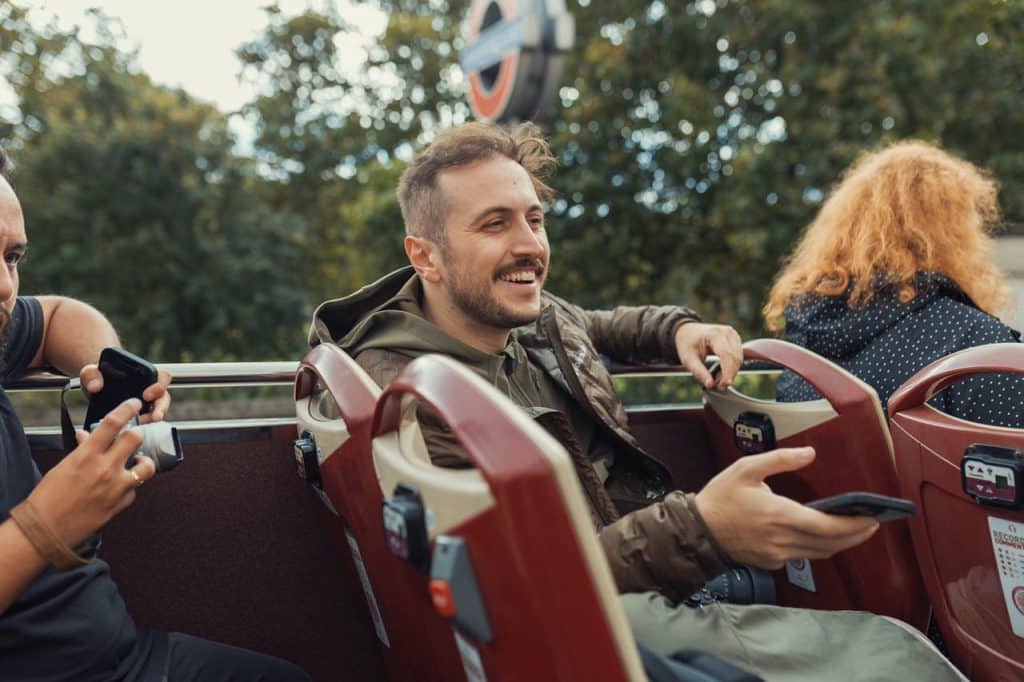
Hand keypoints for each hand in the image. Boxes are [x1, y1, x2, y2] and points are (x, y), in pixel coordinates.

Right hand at [25, 399, 155, 549]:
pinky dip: (130, 487)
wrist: (45, 530)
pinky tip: (119, 487)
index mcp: (86, 456)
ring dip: (143, 462)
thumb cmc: (48, 498)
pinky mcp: (121, 504)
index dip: (127, 409)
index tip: (134, 404)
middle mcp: (105, 469)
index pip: (113, 423)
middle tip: (134, 435)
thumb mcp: (62, 467)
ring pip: (147, 466)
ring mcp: (116, 487)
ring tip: (136, 463)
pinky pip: (135, 490)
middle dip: (137, 434)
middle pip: (135, 439)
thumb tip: (87, 435)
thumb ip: (82, 449)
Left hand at [80, 364, 172, 422]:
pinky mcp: (139, 414)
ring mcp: (146, 402)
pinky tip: (133, 429)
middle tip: (154, 416)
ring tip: (145, 425)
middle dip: (161, 407)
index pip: (163, 377)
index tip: (146, 395)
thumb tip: (95, 386)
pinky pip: (147, 420)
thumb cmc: (96, 376)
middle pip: (164, 397)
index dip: (159, 386)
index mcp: (144, 373)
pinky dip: (142, 425)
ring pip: (159, 410)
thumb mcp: (91, 371)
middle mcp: (149, 388)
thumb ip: (91, 374)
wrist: (93, 386)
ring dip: (154, 418)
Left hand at [674, 322, 742, 388]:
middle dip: (729, 375)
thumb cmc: (687, 344)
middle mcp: (727, 332)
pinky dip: (731, 367)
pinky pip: (738, 357)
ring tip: (715, 377)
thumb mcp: (688, 359)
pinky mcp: (736, 340)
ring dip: (730, 372)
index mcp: (715, 334)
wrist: (688, 332)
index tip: (722, 386)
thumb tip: (710, 385)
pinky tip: (720, 371)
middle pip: (735, 358)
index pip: (727, 355)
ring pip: (739, 359)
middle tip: (717, 386)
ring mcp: (733, 335)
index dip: (727, 372)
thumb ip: (699, 372)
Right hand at [693, 447, 878, 568]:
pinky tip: (822, 536)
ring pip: (820, 553)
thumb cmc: (721, 498)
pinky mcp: (772, 562)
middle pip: (831, 544)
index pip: (827, 527)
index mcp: (779, 515)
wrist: (699, 530)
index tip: (871, 518)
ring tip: (854, 530)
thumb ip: (780, 459)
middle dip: (855, 536)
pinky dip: (819, 547)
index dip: (854, 526)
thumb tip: (809, 453)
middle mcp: (782, 539)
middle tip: (871, 524)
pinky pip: (804, 556)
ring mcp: (778, 554)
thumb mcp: (746, 469)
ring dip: (840, 543)